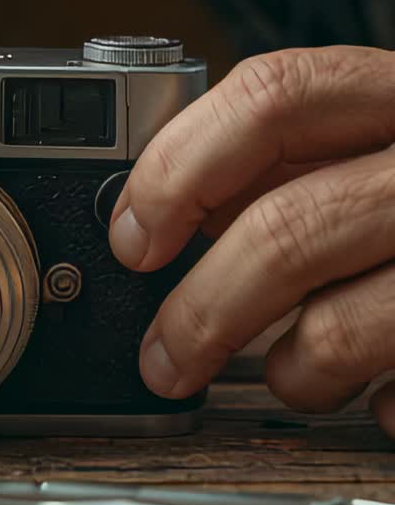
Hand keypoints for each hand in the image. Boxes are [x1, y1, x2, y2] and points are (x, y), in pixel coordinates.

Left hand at [108, 46, 394, 435]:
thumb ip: (294, 154)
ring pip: (344, 328)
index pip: (272, 97)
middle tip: (164, 357)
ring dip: (288, 372)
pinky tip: (383, 397)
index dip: (180, 167)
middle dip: (204, 310)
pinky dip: (381, 407)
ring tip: (286, 377)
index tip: (136, 234)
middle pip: (290, 225)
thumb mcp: (382, 136)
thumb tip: (165, 209)